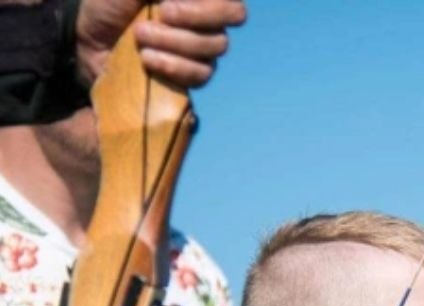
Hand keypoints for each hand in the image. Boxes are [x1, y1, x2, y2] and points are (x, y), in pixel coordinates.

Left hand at [76, 0, 246, 88]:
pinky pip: (199, 75)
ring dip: (174, 42)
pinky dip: (172, 66)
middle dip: (193, 20)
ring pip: (212, 50)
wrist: (86, 37)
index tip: (170, 2)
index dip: (212, 6)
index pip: (233, 4)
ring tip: (140, 35)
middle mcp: (206, 23)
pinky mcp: (188, 77)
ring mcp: (200, 52)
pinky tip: (147, 59)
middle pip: (229, 23)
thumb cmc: (108, 4)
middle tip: (160, 13)